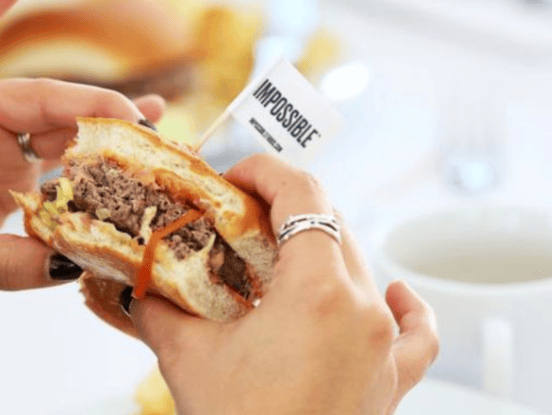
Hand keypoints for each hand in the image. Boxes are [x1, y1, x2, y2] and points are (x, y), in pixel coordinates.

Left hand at [0, 0, 163, 333]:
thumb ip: (6, 262)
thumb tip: (74, 260)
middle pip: (40, 95)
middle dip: (95, 109)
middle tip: (142, 129)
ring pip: (56, 128)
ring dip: (101, 137)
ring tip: (150, 142)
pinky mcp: (5, 176)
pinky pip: (57, 162)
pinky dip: (90, 163)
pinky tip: (127, 160)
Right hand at [128, 155, 437, 414]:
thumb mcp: (186, 358)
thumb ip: (157, 309)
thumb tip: (134, 286)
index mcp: (318, 290)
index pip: (303, 195)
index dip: (265, 171)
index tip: (235, 178)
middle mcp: (363, 308)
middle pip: (331, 224)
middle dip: (283, 210)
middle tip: (240, 218)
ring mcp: (384, 344)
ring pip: (360, 264)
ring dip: (322, 248)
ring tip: (282, 258)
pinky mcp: (391, 378)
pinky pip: (417, 330)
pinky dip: (406, 303)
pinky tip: (397, 290)